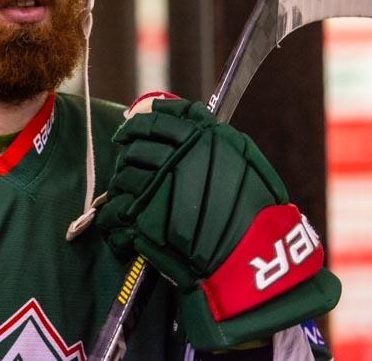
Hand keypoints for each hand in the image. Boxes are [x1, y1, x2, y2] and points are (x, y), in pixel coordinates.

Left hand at [95, 97, 340, 349]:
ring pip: (123, 174)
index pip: (159, 117)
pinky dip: (115, 212)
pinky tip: (121, 216)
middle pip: (136, 143)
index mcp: (202, 136)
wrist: (254, 256)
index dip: (141, 120)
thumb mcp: (245, 158)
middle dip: (128, 149)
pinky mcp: (145, 217)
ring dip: (122, 181)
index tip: (133, 125)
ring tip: (128, 190)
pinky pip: (117, 208)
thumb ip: (213, 134)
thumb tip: (187, 115)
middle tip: (127, 156)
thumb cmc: (256, 209)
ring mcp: (159, 185)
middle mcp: (177, 156)